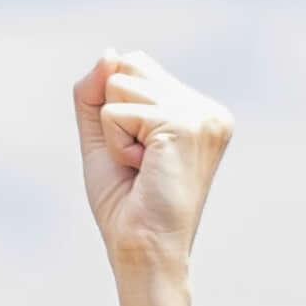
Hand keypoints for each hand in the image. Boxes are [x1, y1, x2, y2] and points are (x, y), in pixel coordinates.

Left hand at [76, 50, 227, 305]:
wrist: (143, 252)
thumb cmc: (127, 206)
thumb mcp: (103, 138)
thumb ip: (98, 94)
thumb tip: (109, 53)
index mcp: (198, 110)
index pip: (136, 64)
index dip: (116, 108)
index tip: (138, 155)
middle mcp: (208, 109)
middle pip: (128, 65)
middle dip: (114, 115)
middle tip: (138, 162)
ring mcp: (201, 114)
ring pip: (120, 83)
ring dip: (114, 132)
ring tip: (141, 167)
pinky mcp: (186, 124)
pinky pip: (117, 111)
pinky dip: (116, 143)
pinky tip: (142, 170)